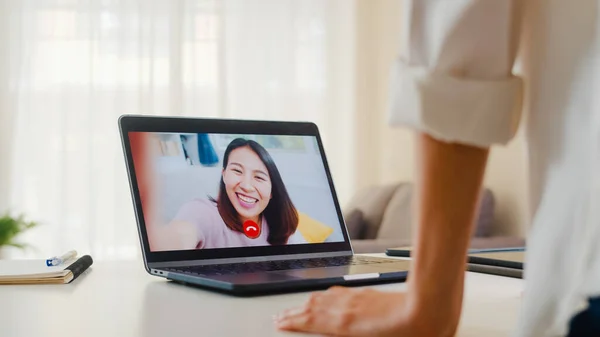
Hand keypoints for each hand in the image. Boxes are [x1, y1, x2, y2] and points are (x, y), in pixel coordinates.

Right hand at [274, 286, 457, 336]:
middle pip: (311, 307)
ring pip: (323, 297)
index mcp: (344, 324)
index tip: (280, 323)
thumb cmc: (408, 333)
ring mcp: (355, 298)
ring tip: (298, 307)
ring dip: (307, 303)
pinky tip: (327, 296)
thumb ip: (350, 334)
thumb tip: (340, 329)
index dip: (291, 322)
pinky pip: (338, 293)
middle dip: (294, 312)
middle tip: (282, 316)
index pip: (309, 322)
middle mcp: (345, 308)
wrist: (427, 309)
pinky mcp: (366, 293)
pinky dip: (325, 296)